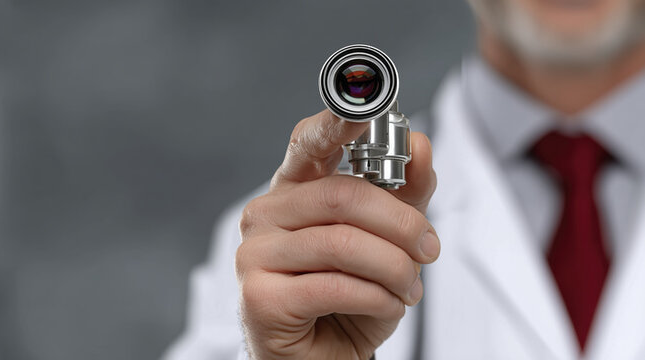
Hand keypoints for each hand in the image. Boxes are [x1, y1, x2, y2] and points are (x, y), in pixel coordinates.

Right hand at [236, 109, 438, 358]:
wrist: (322, 357)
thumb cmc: (348, 297)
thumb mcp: (387, 242)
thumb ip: (404, 194)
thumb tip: (420, 145)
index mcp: (292, 191)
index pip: (309, 143)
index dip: (335, 121)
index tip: (363, 106)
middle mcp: (264, 215)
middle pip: (342, 195)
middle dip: (400, 222)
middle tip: (429, 248)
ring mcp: (254, 255)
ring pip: (342, 243)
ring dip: (394, 269)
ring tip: (408, 288)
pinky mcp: (258, 297)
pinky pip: (334, 285)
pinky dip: (376, 297)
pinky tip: (385, 305)